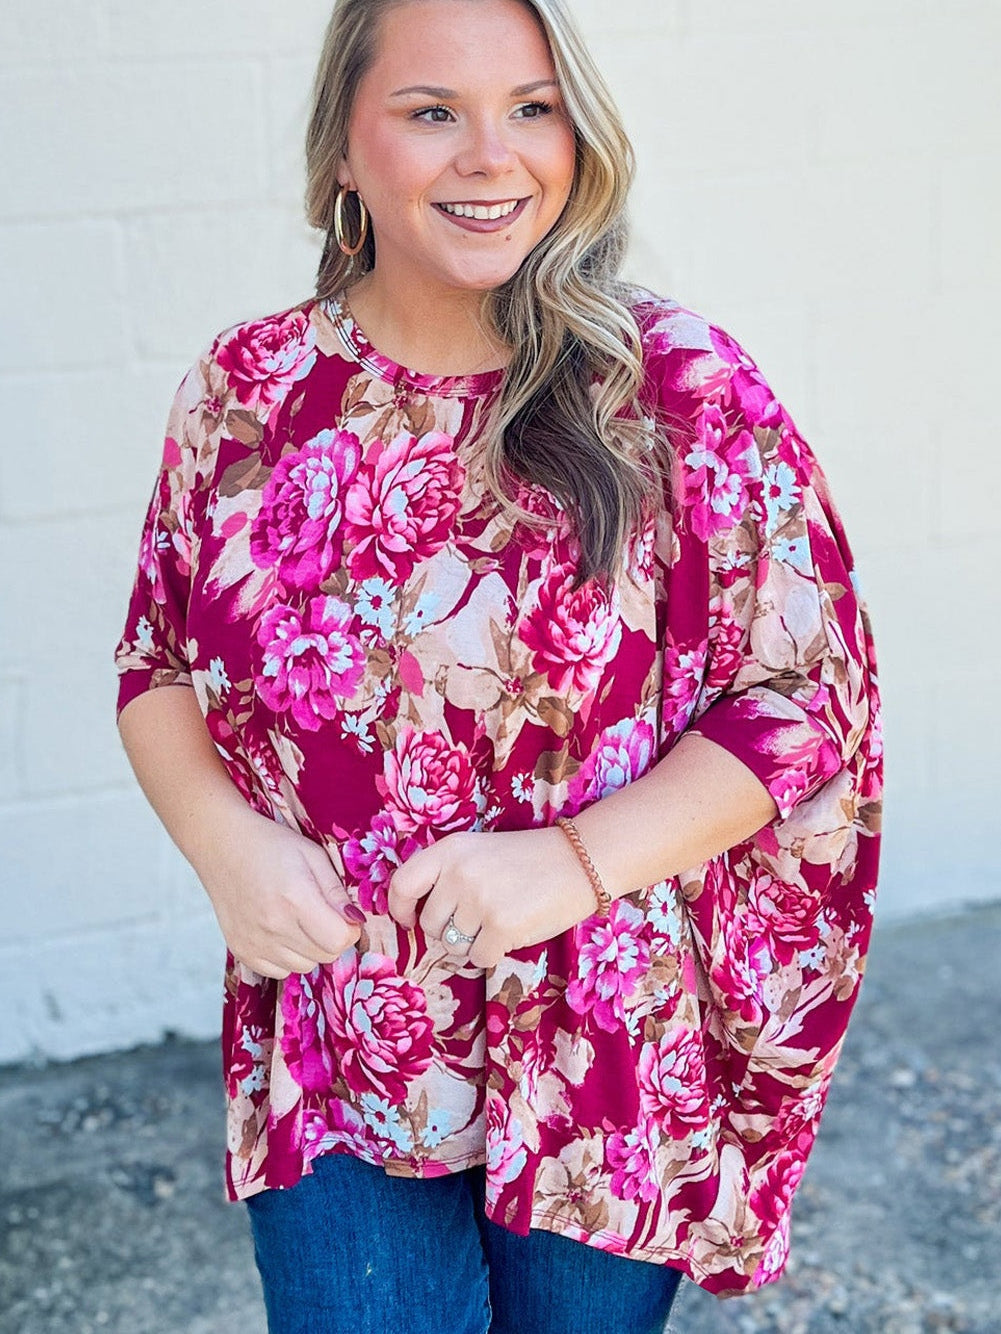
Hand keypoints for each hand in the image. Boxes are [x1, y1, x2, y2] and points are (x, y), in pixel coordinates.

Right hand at [195, 804, 362, 978]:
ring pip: (304, 966)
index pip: (339, 940)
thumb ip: (336, 891)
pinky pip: (279, 972)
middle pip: (325, 956)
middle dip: (332, 938)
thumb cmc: (270, 846)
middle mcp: (273, 926)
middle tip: (321, 913)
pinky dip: (287, 957)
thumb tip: (356, 921)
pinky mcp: (241, 951)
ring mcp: (255, 942)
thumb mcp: (313, 855)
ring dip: (310, 948)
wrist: (222, 846)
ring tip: (298, 919)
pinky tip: (280, 930)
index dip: (350, 929)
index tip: (344, 916)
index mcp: (295, 898)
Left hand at [387, 827, 597, 968]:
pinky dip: (494, 953)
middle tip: (480, 917)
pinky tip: (514, 931)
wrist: (580, 861)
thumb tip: (416, 916)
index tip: (409, 920)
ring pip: (453, 945)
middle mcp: (459, 872)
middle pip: (430, 924)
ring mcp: (479, 900)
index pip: (402, 883)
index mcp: (450, 849)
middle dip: (449, 930)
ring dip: (474, 942)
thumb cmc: (528, 860)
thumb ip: (446, 875)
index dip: (399, 908)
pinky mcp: (501, 926)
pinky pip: (478, 958)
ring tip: (501, 918)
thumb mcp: (479, 852)